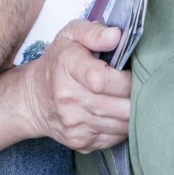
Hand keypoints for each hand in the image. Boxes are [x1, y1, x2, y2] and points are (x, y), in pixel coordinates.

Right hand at [17, 20, 130, 150]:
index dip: (124, 78)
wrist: (33, 98)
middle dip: (136, 96)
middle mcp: (68, 99)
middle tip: (139, 86)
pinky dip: (123, 126)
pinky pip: (115, 138)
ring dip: (133, 112)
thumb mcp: (71, 35)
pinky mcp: (81, 142)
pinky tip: (118, 112)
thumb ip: (95, 32)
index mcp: (67, 67)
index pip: (101, 79)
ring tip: (130, 98)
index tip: (130, 72)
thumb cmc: (58, 62)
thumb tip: (117, 36)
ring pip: (121, 125)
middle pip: (118, 106)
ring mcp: (74, 124)